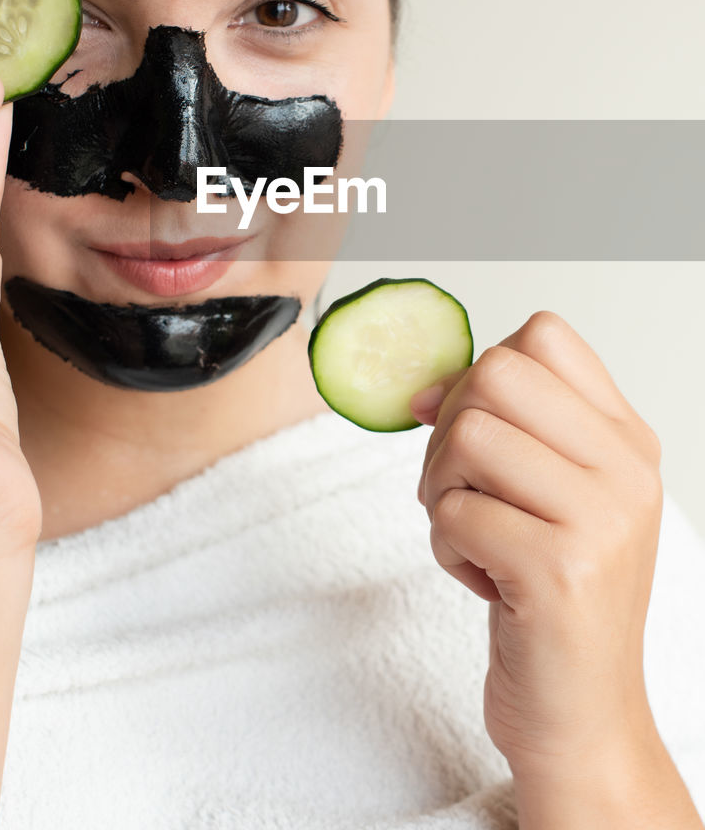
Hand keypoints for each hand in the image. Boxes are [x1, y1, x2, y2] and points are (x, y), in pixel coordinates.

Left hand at [412, 310, 662, 780]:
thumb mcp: (552, 498)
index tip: (467, 426)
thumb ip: (507, 429)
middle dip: (449, 430)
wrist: (582, 716)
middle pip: (496, 374)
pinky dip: (446, 546)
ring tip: (474, 537)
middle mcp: (625, 471)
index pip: (544, 335)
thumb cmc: (553, 600)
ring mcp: (599, 520)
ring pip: (468, 436)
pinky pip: (454, 513)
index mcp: (627, 439)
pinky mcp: (557, 572)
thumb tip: (424, 389)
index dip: (480, 372)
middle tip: (461, 491)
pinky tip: (484, 580)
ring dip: (442, 491)